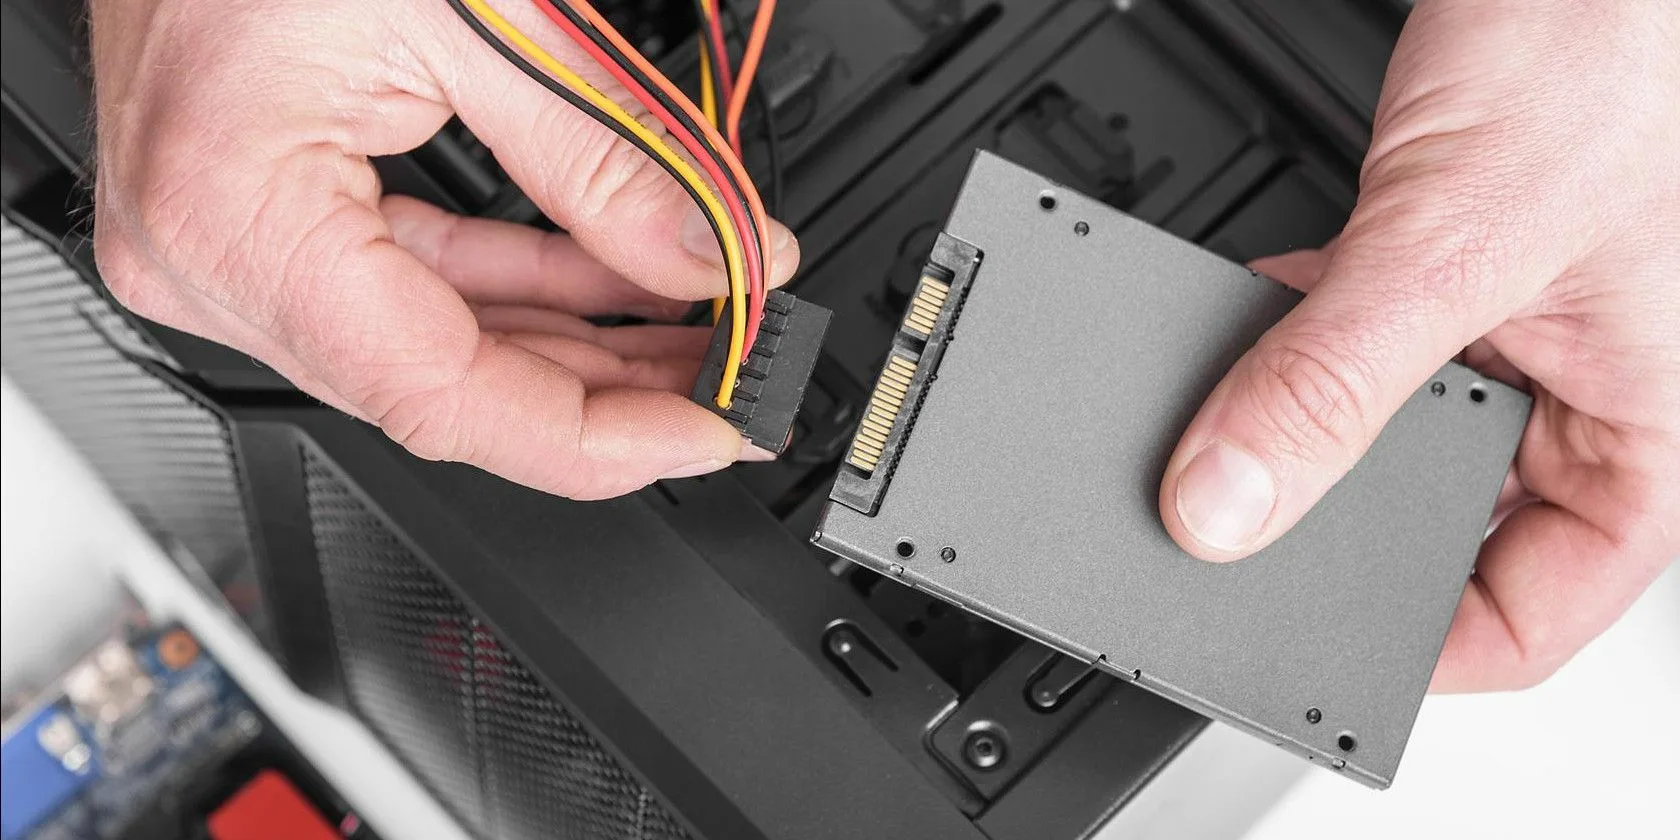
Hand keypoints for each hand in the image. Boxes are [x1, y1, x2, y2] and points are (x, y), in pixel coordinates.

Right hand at [89, 0, 796, 499]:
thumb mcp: (475, 15)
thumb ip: (601, 153)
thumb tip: (708, 254)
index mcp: (233, 218)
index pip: (441, 396)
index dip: (595, 437)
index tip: (702, 427)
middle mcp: (213, 258)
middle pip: (452, 385)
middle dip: (615, 391)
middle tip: (730, 380)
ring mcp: (237, 243)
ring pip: (447, 342)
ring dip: (586, 342)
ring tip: (702, 330)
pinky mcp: (273, 213)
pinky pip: (423, 280)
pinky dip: (532, 284)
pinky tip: (628, 283)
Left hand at [1158, 0, 1679, 691]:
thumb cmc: (1615, 51)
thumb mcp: (1455, 243)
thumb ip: (1331, 379)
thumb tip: (1225, 504)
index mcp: (1649, 434)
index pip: (1535, 613)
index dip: (1419, 650)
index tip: (1300, 645)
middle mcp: (1581, 396)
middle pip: (1445, 526)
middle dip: (1338, 523)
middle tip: (1238, 530)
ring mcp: (1511, 337)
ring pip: (1386, 436)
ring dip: (1302, 424)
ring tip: (1227, 426)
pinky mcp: (1447, 274)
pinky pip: (1355, 346)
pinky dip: (1293, 341)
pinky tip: (1244, 333)